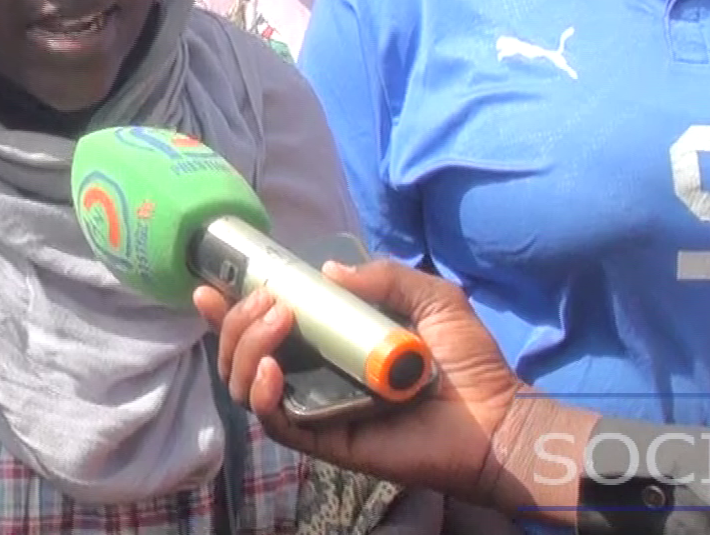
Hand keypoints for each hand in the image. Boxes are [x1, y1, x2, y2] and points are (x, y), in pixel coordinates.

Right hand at [194, 260, 594, 516]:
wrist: (498, 419)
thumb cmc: (468, 362)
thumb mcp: (431, 298)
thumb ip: (383, 276)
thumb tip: (326, 270)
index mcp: (328, 342)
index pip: (264, 324)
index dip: (231, 306)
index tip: (211, 283)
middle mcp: (312, 374)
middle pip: (242, 351)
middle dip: (237, 320)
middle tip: (268, 300)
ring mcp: (314, 407)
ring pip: (245, 382)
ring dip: (244, 347)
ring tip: (276, 323)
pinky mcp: (323, 439)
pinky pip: (274, 421)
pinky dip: (260, 394)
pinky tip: (271, 368)